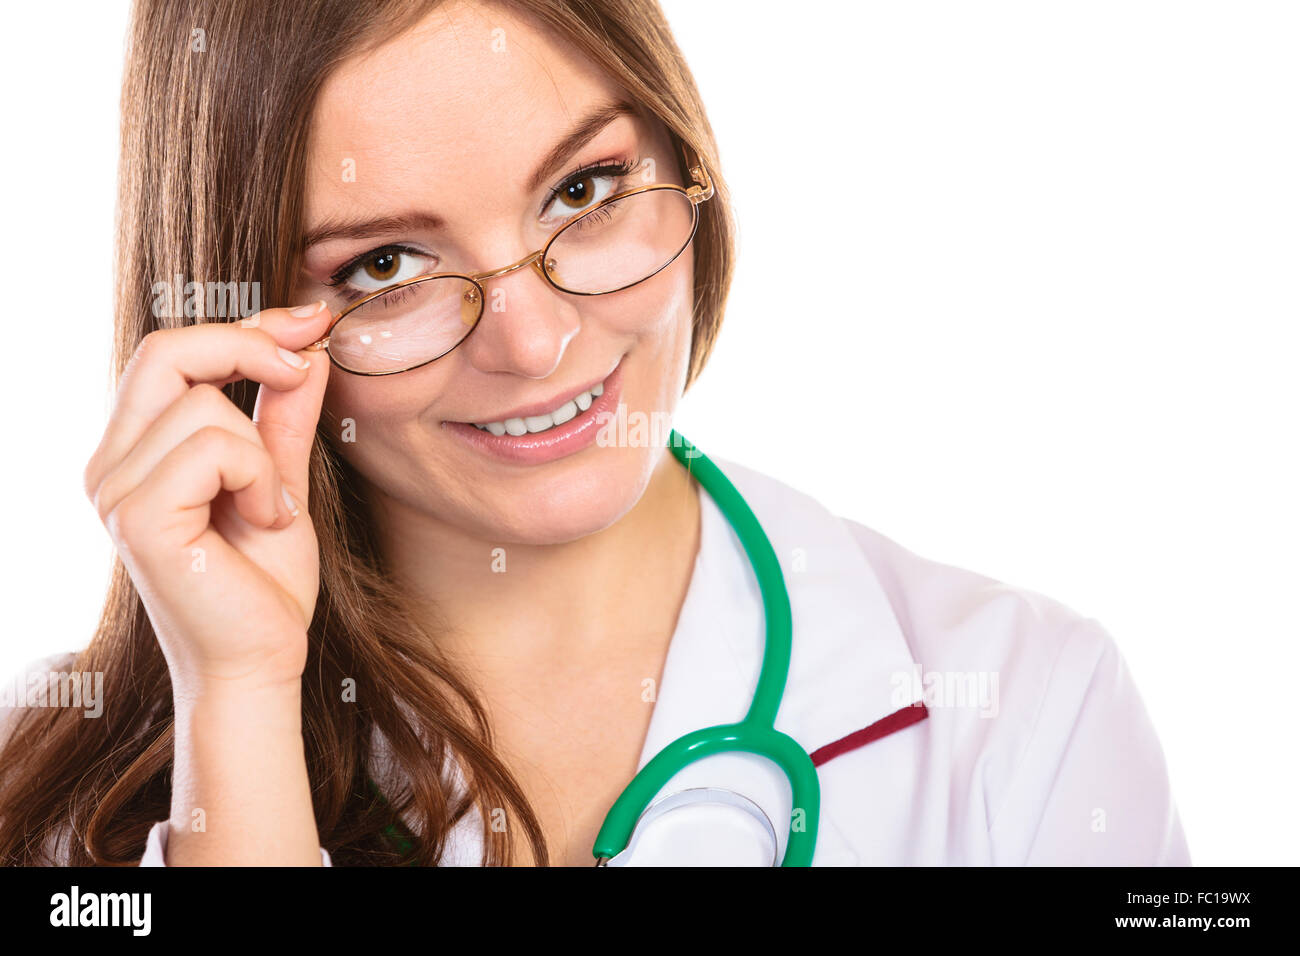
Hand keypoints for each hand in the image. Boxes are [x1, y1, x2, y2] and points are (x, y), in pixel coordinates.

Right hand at [83, 302, 333, 692]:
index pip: (172, 352)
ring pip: (203, 404)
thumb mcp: (281, 479)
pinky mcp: (139, 516)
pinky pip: (213, 447)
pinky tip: (264, 521)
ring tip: (271, 507)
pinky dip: (259, 478)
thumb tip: (307, 346)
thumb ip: (285, 415)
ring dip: (263, 453)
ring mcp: (115, 491)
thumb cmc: (264, 582)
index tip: (312, 323)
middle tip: (304, 370)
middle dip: (248, 345)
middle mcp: (110, 465)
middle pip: (167, 349)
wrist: (262, 660)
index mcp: (134, 451)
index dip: (246, 326)